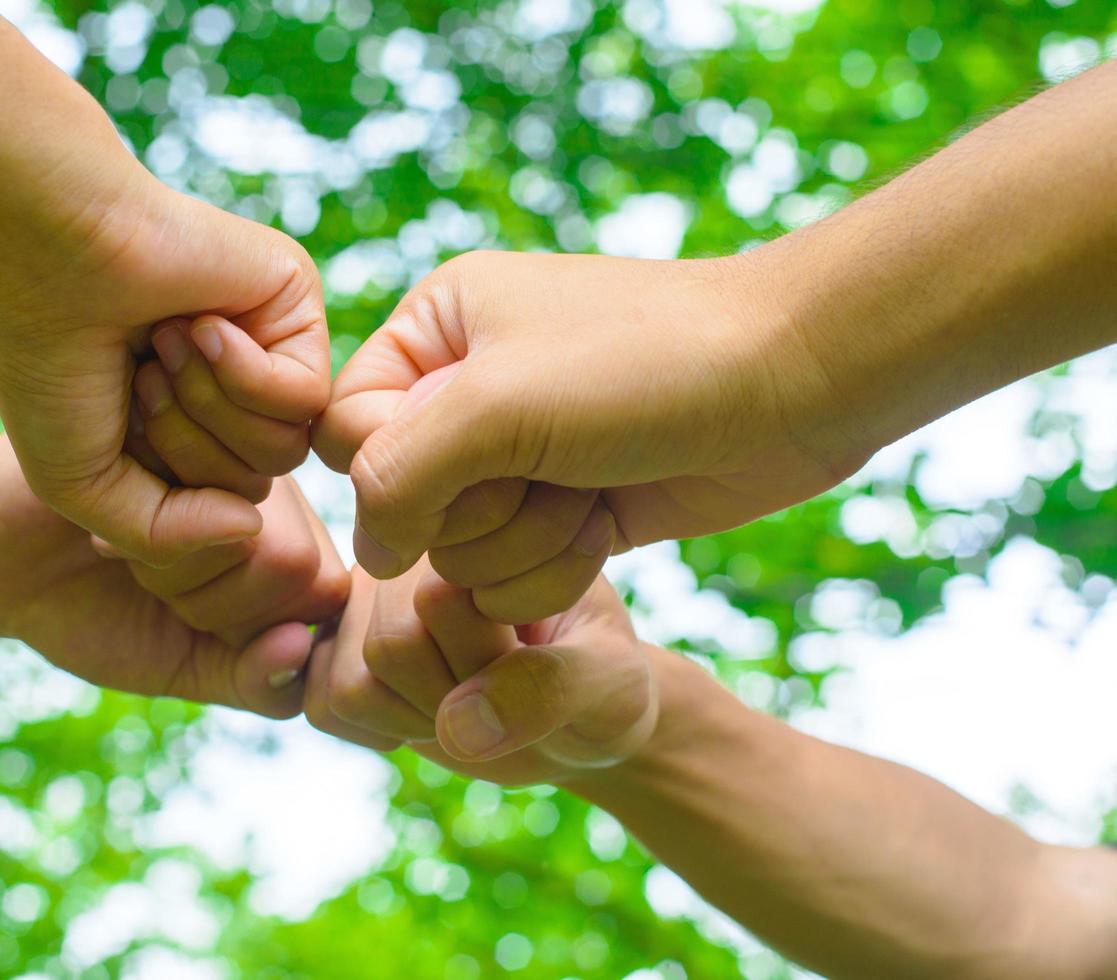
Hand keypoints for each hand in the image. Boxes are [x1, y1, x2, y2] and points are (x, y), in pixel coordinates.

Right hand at [0, 163, 329, 566]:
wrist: (45, 254)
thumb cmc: (49, 365)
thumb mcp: (87, 488)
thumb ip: (166, 535)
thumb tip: (250, 526)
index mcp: (192, 425)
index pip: (220, 506)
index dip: (165, 486)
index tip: (113, 421)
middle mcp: (237, 389)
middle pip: (257, 482)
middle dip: (186, 448)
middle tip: (138, 378)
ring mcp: (272, 345)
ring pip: (287, 446)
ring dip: (208, 408)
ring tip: (162, 347)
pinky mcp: (298, 304)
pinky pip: (306, 396)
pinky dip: (241, 373)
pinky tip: (196, 323)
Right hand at [0, 437, 348, 716]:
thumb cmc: (90, 612)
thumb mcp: (184, 665)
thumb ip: (258, 682)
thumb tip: (305, 646)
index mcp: (283, 550)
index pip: (322, 603)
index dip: (237, 623)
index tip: (168, 610)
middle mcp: (274, 492)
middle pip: (300, 569)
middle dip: (204, 595)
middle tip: (134, 565)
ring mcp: (231, 448)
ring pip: (266, 536)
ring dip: (174, 561)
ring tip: (117, 534)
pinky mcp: (185, 414)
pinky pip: (211, 492)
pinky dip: (155, 528)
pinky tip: (104, 510)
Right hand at [303, 559, 657, 785]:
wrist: (579, 714)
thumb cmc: (604, 686)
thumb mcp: (610, 685)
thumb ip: (548, 690)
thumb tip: (455, 728)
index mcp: (477, 526)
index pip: (438, 602)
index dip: (489, 665)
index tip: (545, 670)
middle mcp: (408, 550)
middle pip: (387, 645)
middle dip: (453, 699)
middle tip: (507, 698)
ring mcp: (364, 598)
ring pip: (346, 681)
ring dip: (416, 721)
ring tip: (470, 705)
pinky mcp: (337, 647)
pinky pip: (322, 706)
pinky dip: (376, 733)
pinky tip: (427, 719)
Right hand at [314, 250, 860, 618]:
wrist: (797, 382)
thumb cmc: (647, 365)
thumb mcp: (497, 402)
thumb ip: (395, 472)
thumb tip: (371, 555)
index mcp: (434, 328)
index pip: (345, 432)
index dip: (396, 472)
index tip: (475, 457)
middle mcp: (466, 391)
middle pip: (404, 506)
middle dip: (483, 510)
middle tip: (552, 466)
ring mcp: (519, 458)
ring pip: (459, 558)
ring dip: (528, 544)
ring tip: (591, 490)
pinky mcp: (565, 512)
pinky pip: (513, 582)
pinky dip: (560, 568)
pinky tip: (610, 521)